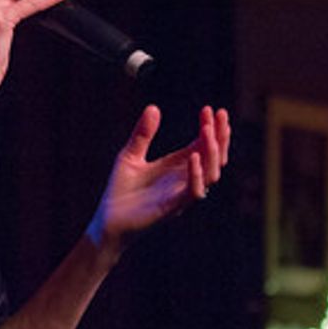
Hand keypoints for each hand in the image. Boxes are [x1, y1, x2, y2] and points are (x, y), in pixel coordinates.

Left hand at [87, 105, 230, 254]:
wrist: (107, 221)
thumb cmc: (120, 191)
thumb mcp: (130, 156)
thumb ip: (143, 134)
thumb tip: (153, 107)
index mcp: (177, 168)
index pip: (203, 146)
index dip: (210, 128)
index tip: (210, 109)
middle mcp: (184, 180)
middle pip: (214, 158)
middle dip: (220, 136)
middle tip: (220, 114)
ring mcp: (180, 195)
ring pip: (211, 175)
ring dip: (212, 152)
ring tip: (207, 131)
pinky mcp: (172, 208)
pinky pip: (194, 193)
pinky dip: (196, 175)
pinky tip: (194, 157)